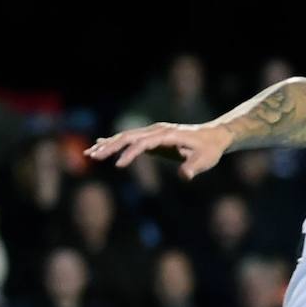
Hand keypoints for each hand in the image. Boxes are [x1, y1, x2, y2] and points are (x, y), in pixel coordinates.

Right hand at [85, 122, 231, 179]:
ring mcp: (154, 132)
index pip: (144, 143)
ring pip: (126, 136)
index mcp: (168, 135)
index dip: (130, 153)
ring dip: (108, 144)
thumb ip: (194, 167)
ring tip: (90, 154)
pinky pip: (131, 139)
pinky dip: (115, 142)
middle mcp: (158, 130)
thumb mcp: (205, 160)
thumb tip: (185, 176)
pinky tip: (101, 145)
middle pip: (129, 136)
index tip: (119, 166)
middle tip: (93, 156)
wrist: (214, 136)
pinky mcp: (153, 137)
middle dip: (110, 147)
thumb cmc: (210, 149)